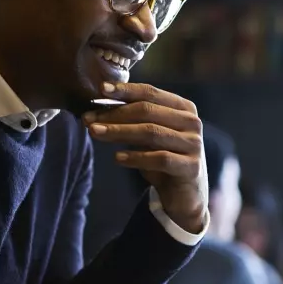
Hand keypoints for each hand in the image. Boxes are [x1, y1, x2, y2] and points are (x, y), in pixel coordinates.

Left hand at [83, 82, 207, 232]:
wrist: (185, 194)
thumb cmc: (163, 158)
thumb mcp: (148, 136)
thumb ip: (131, 122)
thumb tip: (94, 112)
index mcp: (183, 108)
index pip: (151, 93)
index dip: (125, 90)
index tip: (101, 89)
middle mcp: (192, 122)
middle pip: (148, 111)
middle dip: (115, 114)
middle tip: (89, 119)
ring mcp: (194, 144)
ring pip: (152, 133)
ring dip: (120, 132)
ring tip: (95, 133)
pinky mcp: (191, 167)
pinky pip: (160, 158)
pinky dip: (136, 157)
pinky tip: (117, 158)